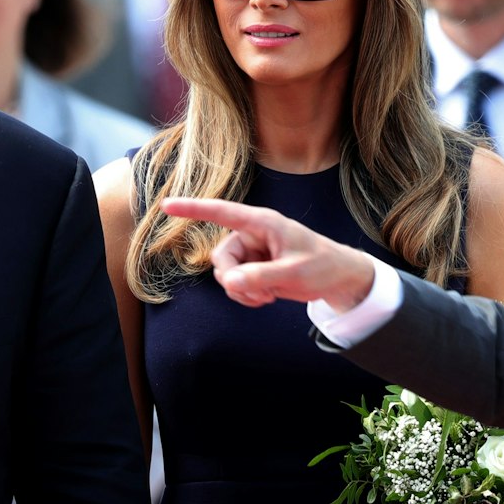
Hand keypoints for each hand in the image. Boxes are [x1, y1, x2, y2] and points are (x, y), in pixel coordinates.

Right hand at [159, 198, 375, 310]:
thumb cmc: (321, 266)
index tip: (166, 205)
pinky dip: (245, 296)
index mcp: (262, 223)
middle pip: (220, 258)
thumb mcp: (294, 273)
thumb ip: (262, 277)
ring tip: (268, 295)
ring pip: (224, 274)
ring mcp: (251, 253)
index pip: (222, 212)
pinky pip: (233, 285)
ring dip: (242, 291)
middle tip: (259, 292)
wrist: (336, 278)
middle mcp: (252, 235)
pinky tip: (265, 298)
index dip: (193, 209)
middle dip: (234, 280)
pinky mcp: (252, 269)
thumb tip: (229, 282)